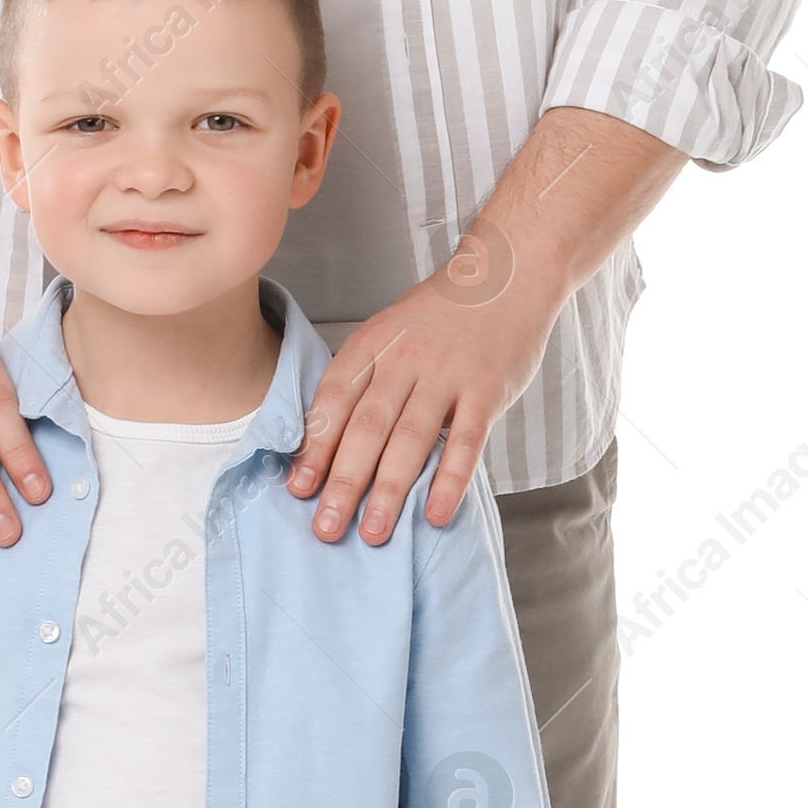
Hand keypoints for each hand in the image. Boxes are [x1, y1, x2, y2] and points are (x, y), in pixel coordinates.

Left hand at [288, 239, 554, 545]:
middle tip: (326, 529)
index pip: (335, 400)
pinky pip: (467, 441)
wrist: (508, 274)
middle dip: (343, 482)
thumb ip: (363, 380)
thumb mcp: (389, 332)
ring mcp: (448, 374)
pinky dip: (450, 480)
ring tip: (373, 533)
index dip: (315, 446)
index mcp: (372, 344)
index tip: (298, 489)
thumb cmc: (440, 315)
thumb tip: (323, 441)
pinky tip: (434, 514)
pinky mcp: (488, 390)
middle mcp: (405, 359)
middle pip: (367, 427)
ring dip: (389, 491)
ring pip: (411, 439)